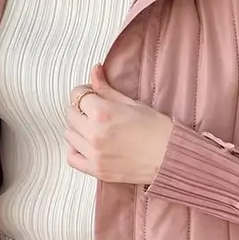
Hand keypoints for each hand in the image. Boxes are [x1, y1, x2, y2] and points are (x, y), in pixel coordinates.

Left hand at [65, 65, 172, 184]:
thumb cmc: (155, 129)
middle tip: (94, 112)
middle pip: (70, 114)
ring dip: (78, 129)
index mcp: (102, 112)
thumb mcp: (131, 103)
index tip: (93, 96)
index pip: (77, 95)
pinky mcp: (96, 169)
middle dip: (81, 110)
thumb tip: (94, 70)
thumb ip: (106, 88)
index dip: (85, 92)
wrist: (169, 157)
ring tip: (93, 129)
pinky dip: (75, 149)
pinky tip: (86, 145)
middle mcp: (94, 133)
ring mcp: (93, 153)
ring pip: (69, 134)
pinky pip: (71, 158)